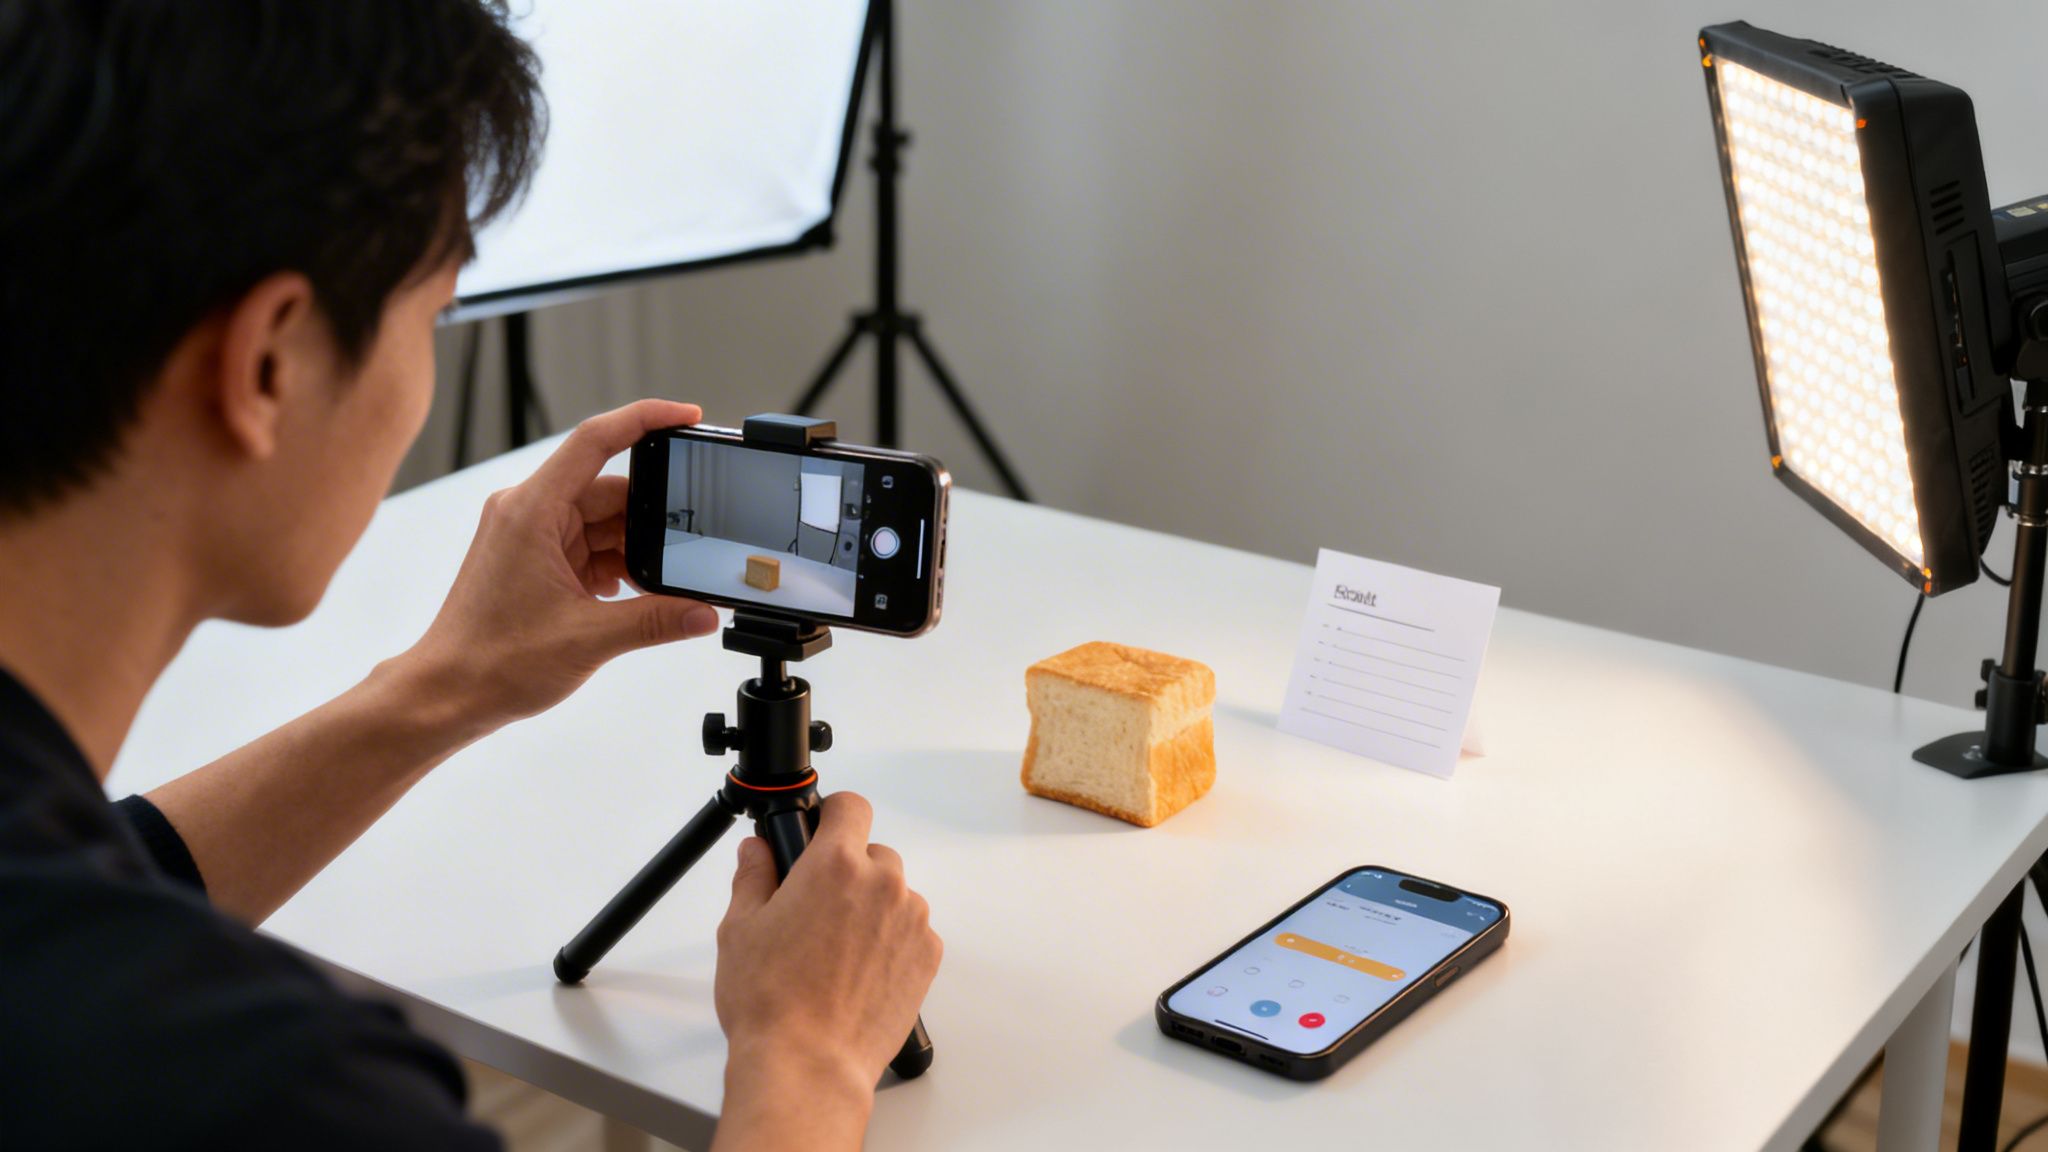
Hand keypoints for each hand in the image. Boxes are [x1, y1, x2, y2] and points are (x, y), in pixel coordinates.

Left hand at [403, 399, 720, 730]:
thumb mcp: (589, 638)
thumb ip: (655, 620)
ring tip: (653, 588)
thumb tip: (703, 611)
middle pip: (610, 490)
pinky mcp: (533, 557)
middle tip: (686, 547)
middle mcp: (528, 511)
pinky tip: (627, 597)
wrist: (448, 693)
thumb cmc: (492, 661)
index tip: (686, 415)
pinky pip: (588, 545)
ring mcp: (529, 534)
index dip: (645, 419)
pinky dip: (614, 566)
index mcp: (532, 510)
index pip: (596, 440)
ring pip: (602, 522)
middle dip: (652, 520)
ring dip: (633, 551)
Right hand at [715, 793, 941, 1119]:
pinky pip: (911, 932)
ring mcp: (911, 921)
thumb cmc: (772, 1003)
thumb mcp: (740, 929)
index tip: (822, 830)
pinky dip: (891, 943)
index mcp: (835, 866)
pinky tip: (858, 973)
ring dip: (872, 910)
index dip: (833, 815)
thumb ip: (753, 877)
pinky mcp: (928, 957)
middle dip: (848, 873)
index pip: (851, 807)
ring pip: (894, 896)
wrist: (809, 1064)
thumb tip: (757, 851)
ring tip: (835, 953)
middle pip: (873, 855)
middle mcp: (882, 885)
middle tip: (816, 911)